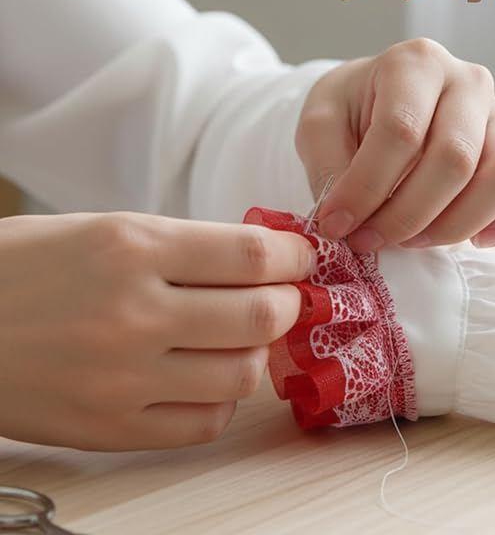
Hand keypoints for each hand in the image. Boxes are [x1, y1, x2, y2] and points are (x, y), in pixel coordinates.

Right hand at [0, 212, 313, 449]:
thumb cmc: (28, 265)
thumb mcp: (105, 230)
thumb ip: (184, 247)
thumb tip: (259, 261)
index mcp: (131, 248)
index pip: (251, 254)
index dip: (295, 254)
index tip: (303, 255)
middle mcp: (133, 313)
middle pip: (260, 316)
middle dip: (290, 302)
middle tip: (286, 295)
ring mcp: (122, 379)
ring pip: (242, 373)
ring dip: (259, 350)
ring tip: (243, 334)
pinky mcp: (110, 428)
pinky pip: (205, 423)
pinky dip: (223, 398)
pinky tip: (208, 376)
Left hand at [296, 38, 494, 251]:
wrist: (378, 101)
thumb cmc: (350, 110)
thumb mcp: (318, 124)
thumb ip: (328, 165)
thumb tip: (347, 219)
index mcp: (416, 63)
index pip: (400, 132)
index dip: (365, 188)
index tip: (334, 224)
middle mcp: (468, 81)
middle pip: (454, 159)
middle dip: (405, 215)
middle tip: (368, 241)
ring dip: (453, 226)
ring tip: (410, 241)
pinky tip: (476, 240)